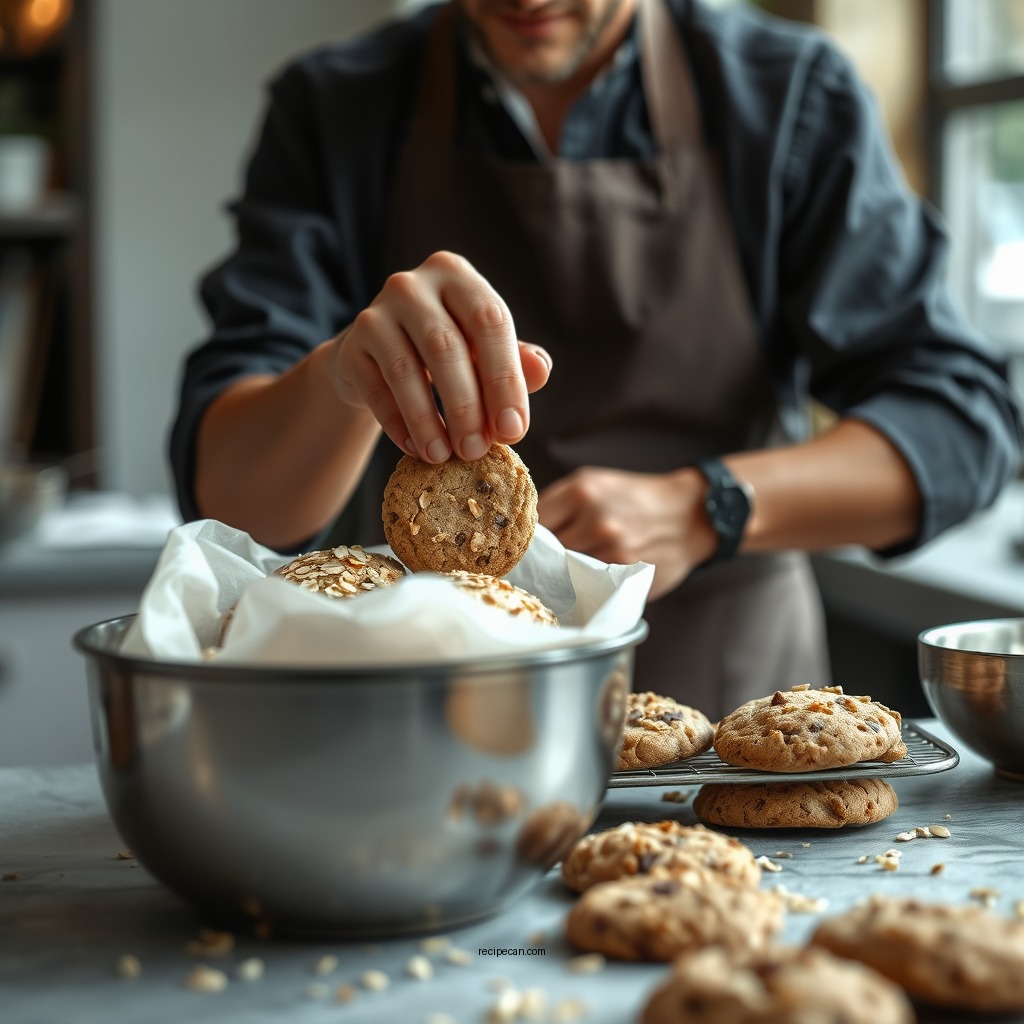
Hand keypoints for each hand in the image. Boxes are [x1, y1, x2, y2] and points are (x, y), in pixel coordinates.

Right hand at [327, 251, 551, 462]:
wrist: (377, 358)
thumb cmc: (446, 353)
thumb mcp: (485, 352)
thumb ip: (515, 361)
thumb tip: (541, 371)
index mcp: (457, 276)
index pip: (490, 322)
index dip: (505, 379)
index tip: (513, 430)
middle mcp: (413, 285)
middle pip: (446, 347)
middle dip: (466, 407)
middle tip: (477, 451)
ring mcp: (375, 313)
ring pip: (406, 370)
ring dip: (428, 420)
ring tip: (444, 457)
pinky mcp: (350, 347)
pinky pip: (376, 390)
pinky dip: (399, 425)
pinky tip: (417, 450)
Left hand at [538, 467, 717, 599]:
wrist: (690, 514)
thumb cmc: (635, 498)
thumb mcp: (595, 483)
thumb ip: (559, 504)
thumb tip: (523, 532)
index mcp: (582, 491)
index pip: (534, 524)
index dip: (527, 538)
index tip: (524, 546)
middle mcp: (596, 520)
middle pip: (547, 552)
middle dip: (544, 558)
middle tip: (545, 561)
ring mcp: (612, 550)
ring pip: (566, 572)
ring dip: (564, 574)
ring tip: (571, 568)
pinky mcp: (626, 575)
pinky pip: (590, 585)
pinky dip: (586, 585)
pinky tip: (590, 579)